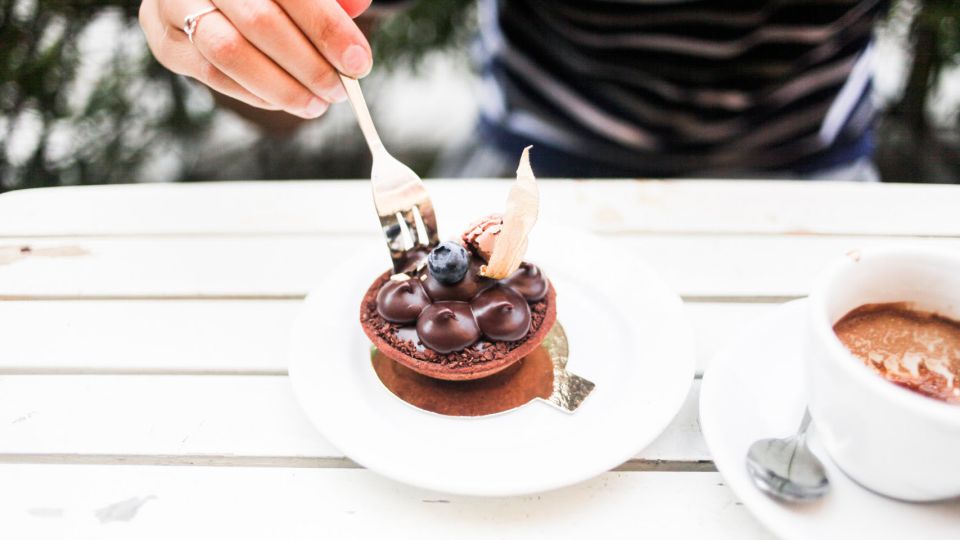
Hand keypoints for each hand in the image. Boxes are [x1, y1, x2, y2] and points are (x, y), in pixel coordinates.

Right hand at [139, 0, 373, 118]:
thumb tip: (360, 5)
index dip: (327, 28)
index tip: (358, 62)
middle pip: (259, 22)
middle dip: (308, 65)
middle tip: (339, 89)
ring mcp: (173, 5)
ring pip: (230, 53)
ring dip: (281, 88)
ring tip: (316, 103)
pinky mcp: (165, 42)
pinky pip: (213, 76)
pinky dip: (256, 94)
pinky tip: (285, 100)